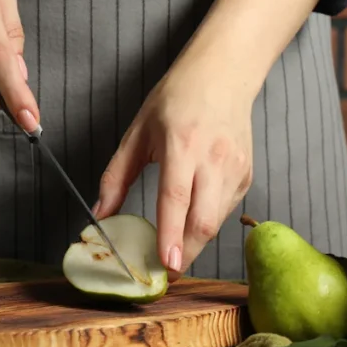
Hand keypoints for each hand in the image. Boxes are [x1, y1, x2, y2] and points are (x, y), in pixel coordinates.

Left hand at [94, 61, 253, 277]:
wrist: (224, 74)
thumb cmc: (176, 98)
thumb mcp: (137, 133)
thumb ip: (116, 177)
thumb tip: (99, 216)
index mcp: (182, 144)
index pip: (176, 200)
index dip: (171, 236)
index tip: (166, 265)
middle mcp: (213, 158)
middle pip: (204, 222)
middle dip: (186, 255)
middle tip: (165, 272)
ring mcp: (235, 168)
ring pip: (217, 221)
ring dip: (195, 242)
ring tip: (173, 249)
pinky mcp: (246, 175)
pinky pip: (226, 211)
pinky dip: (207, 221)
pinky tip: (192, 215)